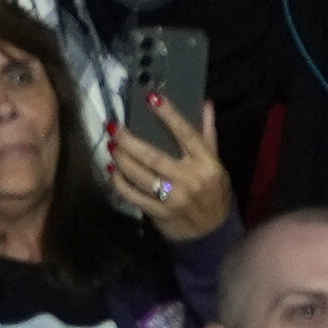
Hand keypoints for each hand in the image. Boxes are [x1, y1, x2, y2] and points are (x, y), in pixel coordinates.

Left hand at [109, 95, 230, 236]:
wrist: (211, 231)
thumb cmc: (213, 191)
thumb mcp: (216, 163)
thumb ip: (208, 134)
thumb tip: (205, 104)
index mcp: (206, 162)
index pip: (186, 133)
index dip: (169, 114)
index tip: (151, 97)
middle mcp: (190, 177)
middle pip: (154, 155)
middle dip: (130, 140)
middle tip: (114, 126)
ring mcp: (173, 197)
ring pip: (140, 175)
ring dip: (121, 159)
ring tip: (110, 145)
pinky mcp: (159, 212)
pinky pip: (133, 195)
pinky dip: (119, 183)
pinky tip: (111, 171)